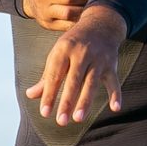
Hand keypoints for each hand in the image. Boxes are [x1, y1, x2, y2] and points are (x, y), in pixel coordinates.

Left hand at [25, 5, 126, 125]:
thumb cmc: (74, 43)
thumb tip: (30, 95)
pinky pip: (114, 81)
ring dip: (85, 101)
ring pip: (91, 82)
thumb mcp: (58, 54)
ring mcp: (98, 58)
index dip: (49, 94)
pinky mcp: (111, 64)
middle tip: (61, 121)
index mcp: (64, 50)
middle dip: (67, 101)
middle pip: (73, 80)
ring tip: (78, 119)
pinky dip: (116, 94)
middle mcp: (81, 53)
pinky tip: (115, 108)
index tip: (44, 113)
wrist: (100, 24)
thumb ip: (46, 77)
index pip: (55, 75)